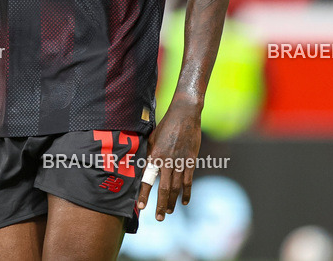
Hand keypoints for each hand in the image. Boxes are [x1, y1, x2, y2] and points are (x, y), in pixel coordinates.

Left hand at [135, 100, 202, 219]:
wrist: (184, 115)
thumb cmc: (165, 125)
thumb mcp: (151, 138)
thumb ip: (148, 153)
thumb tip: (142, 166)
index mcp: (154, 155)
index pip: (147, 179)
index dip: (145, 194)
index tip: (142, 207)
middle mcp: (166, 160)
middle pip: (163, 188)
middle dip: (160, 204)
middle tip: (158, 218)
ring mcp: (180, 161)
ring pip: (176, 187)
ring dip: (172, 201)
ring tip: (168, 212)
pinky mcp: (190, 160)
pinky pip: (188, 180)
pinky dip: (186, 193)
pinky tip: (185, 202)